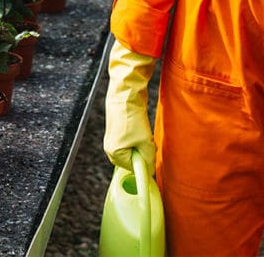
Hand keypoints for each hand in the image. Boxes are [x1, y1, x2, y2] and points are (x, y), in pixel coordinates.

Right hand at [103, 39, 156, 171]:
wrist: (125, 94)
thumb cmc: (131, 118)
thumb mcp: (145, 142)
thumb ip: (149, 159)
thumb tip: (150, 170)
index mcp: (114, 153)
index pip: (133, 168)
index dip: (145, 162)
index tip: (153, 156)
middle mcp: (110, 147)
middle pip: (133, 159)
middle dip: (143, 152)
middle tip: (149, 142)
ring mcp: (113, 137)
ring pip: (134, 148)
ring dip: (142, 144)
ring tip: (144, 132)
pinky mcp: (118, 129)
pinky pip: (132, 139)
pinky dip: (139, 136)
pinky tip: (141, 127)